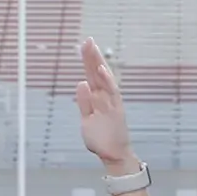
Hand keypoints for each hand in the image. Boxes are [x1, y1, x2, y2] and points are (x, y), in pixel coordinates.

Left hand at [74, 39, 134, 168]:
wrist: (113, 155)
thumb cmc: (100, 138)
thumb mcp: (87, 119)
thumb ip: (84, 103)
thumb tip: (81, 83)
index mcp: (97, 98)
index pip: (91, 76)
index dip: (88, 61)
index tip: (84, 46)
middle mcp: (105, 97)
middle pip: (97, 73)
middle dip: (92, 57)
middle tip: (87, 40)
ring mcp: (111, 102)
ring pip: (105, 79)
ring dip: (98, 64)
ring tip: (92, 48)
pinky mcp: (115, 110)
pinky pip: (112, 93)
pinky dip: (107, 81)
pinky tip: (101, 69)